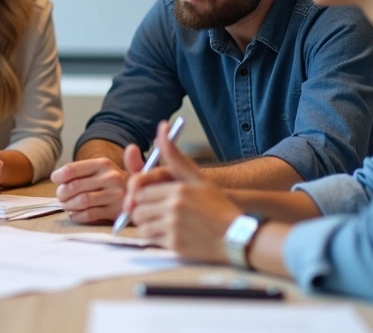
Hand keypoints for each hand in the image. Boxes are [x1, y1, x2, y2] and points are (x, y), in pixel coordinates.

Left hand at [50, 144, 143, 223]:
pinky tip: (76, 214)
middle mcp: (111, 177)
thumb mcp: (103, 169)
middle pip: (73, 187)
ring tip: (68, 206)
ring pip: (81, 201)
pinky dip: (77, 216)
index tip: (56, 181)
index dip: (58, 176)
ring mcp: (115, 195)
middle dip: (62, 194)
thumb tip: (56, 177)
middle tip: (61, 197)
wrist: (141, 195)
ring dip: (68, 206)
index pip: (72, 169)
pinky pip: (89, 215)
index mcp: (103, 164)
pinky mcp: (116, 211)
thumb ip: (80, 170)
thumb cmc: (112, 183)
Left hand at [128, 121, 239, 261]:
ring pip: (141, 225)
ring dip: (146, 225)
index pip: (140, 189)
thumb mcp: (198, 178)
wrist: (235, 236)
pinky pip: (150, 240)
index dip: (139, 195)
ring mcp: (174, 226)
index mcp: (178, 188)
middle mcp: (174, 206)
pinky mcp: (175, 244)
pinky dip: (155, 238)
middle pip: (137, 208)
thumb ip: (176, 157)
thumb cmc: (216, 206)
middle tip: (154, 213)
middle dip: (141, 211)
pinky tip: (169, 235)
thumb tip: (162, 127)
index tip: (145, 199)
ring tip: (162, 224)